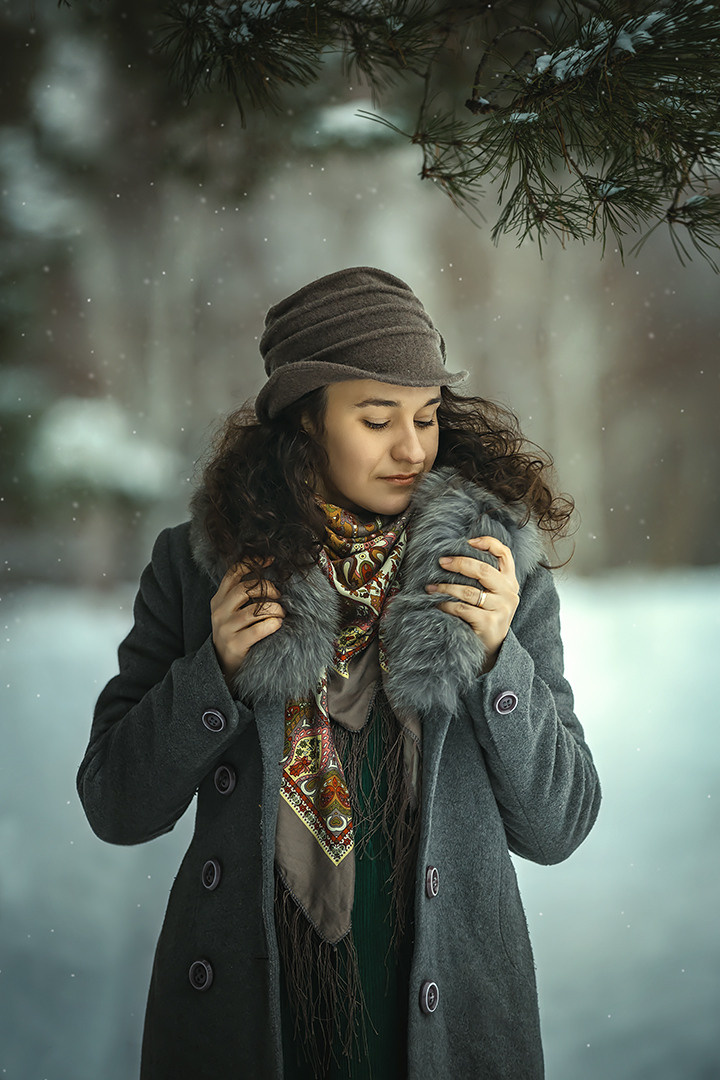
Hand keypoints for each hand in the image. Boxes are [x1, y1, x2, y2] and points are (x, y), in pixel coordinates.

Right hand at [211, 558, 284, 683]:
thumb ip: (242, 594)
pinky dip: (272, 624)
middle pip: (244, 589)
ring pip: (254, 610)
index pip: (233, 574)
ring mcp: (225, 629)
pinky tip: (277, 625)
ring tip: (281, 613)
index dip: (251, 564)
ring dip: (274, 609)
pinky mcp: (235, 644)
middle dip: (266, 588)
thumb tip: (266, 568)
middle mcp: (219, 612)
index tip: (269, 560)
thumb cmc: (234, 633)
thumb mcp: (231, 611)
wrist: (222, 665)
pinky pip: (258, 629)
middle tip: (278, 595)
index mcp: (218, 600)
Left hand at [424, 536, 519, 672]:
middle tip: (441, 562)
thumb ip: (485, 578)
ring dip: (445, 587)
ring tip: (430, 587)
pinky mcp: (489, 623)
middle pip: (483, 570)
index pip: (504, 554)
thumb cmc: (487, 617)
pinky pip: (462, 609)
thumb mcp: (493, 596)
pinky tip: (437, 604)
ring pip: (469, 591)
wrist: (493, 650)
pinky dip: (446, 605)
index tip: (468, 541)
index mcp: (510, 582)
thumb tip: (455, 556)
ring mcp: (501, 609)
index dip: (488, 543)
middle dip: (459, 563)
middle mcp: (509, 593)